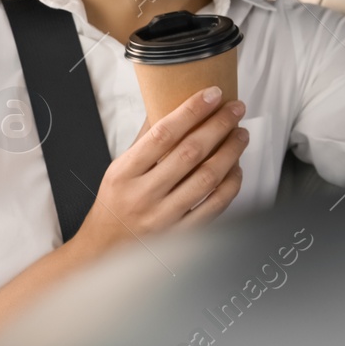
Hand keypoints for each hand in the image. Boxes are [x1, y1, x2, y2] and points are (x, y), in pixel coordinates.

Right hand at [70, 86, 248, 258]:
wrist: (103, 250)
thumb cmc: (116, 203)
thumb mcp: (119, 169)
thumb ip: (145, 141)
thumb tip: (171, 103)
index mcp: (124, 173)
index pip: (162, 134)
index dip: (191, 111)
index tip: (212, 94)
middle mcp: (143, 195)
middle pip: (190, 153)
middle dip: (219, 125)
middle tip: (236, 109)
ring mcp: (163, 217)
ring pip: (207, 178)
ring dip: (231, 152)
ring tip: (241, 135)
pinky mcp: (181, 235)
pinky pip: (215, 206)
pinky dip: (231, 184)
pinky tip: (236, 169)